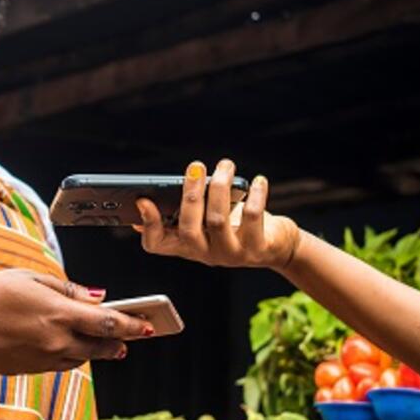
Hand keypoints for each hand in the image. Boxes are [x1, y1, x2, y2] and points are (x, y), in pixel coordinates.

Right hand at [0, 270, 152, 373]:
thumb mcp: (30, 278)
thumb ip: (67, 288)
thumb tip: (96, 296)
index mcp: (58, 313)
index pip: (107, 322)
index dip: (132, 325)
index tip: (148, 326)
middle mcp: (55, 340)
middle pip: (101, 347)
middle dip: (121, 342)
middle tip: (137, 337)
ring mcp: (43, 359)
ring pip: (83, 359)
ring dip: (99, 352)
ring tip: (113, 347)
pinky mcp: (30, 369)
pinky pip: (62, 366)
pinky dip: (74, 358)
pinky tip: (75, 349)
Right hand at [134, 159, 299, 269]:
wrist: (275, 246)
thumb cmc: (236, 226)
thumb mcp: (206, 221)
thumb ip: (184, 211)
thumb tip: (146, 202)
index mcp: (187, 245)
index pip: (156, 244)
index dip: (148, 224)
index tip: (144, 200)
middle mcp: (205, 253)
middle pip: (188, 228)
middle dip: (191, 194)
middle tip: (196, 166)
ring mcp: (230, 254)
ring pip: (217, 221)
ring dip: (220, 187)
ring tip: (225, 166)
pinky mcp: (257, 250)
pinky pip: (252, 218)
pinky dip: (255, 195)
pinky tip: (258, 181)